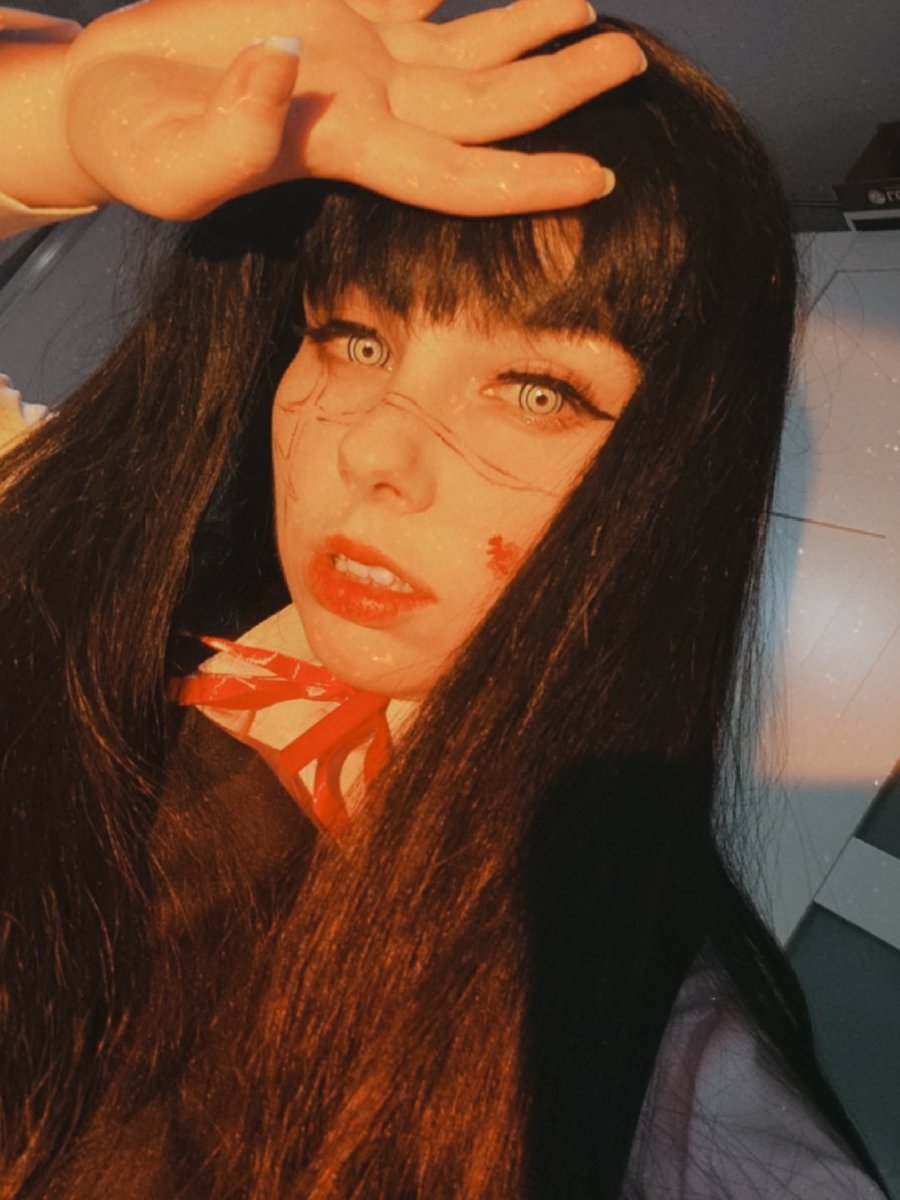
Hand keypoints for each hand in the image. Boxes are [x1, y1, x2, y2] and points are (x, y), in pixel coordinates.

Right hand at [61, 0, 644, 218]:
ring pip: (468, 48)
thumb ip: (230, 129)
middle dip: (561, 88)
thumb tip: (286, 65)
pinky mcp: (334, 8)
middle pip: (487, 106)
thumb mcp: (167, 158)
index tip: (602, 176)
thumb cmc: (129, 145)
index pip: (455, 173)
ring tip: (592, 10)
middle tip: (633, 63)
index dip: (526, 179)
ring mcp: (357, 55)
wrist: (107, 101)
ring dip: (531, 31)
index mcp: (343, 150)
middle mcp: (369, 106)